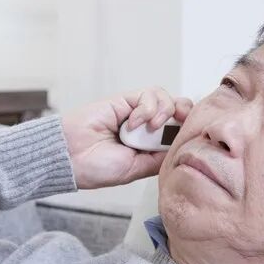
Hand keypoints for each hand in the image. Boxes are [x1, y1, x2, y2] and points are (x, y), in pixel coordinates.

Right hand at [62, 87, 192, 189]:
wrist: (72, 157)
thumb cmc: (97, 168)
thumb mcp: (137, 169)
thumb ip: (159, 158)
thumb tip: (182, 148)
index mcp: (150, 146)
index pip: (179, 130)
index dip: (189, 127)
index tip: (191, 135)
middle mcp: (146, 128)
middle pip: (179, 109)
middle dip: (184, 113)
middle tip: (179, 123)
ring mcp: (136, 112)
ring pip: (166, 99)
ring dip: (163, 111)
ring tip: (150, 126)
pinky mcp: (126, 100)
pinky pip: (149, 94)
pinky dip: (146, 108)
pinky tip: (132, 122)